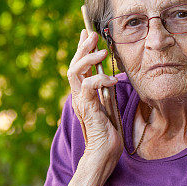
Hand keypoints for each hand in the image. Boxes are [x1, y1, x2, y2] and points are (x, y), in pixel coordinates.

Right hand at [67, 29, 121, 161]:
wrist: (104, 153)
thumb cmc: (109, 133)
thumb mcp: (109, 105)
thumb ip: (106, 91)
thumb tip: (110, 75)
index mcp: (83, 94)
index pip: (79, 66)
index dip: (81, 48)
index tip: (86, 32)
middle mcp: (78, 96)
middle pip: (74, 65)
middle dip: (82, 47)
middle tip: (93, 34)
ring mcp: (80, 102)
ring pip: (74, 72)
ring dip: (87, 59)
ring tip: (102, 51)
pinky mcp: (86, 108)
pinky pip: (88, 87)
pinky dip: (99, 79)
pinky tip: (112, 79)